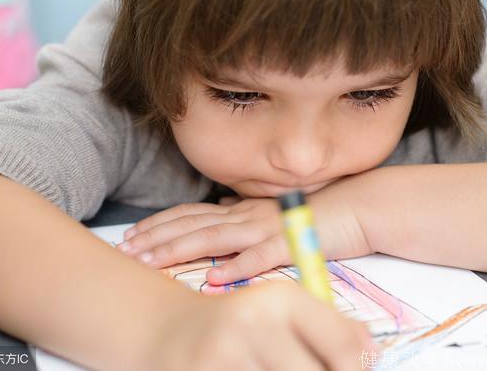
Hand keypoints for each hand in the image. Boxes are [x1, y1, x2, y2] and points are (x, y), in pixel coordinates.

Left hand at [116, 177, 373, 283]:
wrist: (360, 207)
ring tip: (152, 262)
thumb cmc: (318, 214)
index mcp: (244, 209)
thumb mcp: (274, 218)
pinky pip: (262, 256)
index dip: (161, 224)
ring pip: (216, 237)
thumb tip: (219, 233)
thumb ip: (247, 224)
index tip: (134, 236)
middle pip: (194, 224)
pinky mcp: (293, 242)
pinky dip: (238, 266)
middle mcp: (249, 214)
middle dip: (157, 237)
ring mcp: (269, 227)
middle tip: (126, 250)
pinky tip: (216, 278)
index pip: (193, 214)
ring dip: (182, 249)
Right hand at [153, 282, 374, 370]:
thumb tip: (371, 352)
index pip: (344, 347)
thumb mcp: (282, 312)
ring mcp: (224, 356)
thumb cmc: (238, 324)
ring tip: (275, 368)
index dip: (356, 370)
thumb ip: (330, 327)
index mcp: (281, 299)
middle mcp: (254, 322)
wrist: (166, 330)